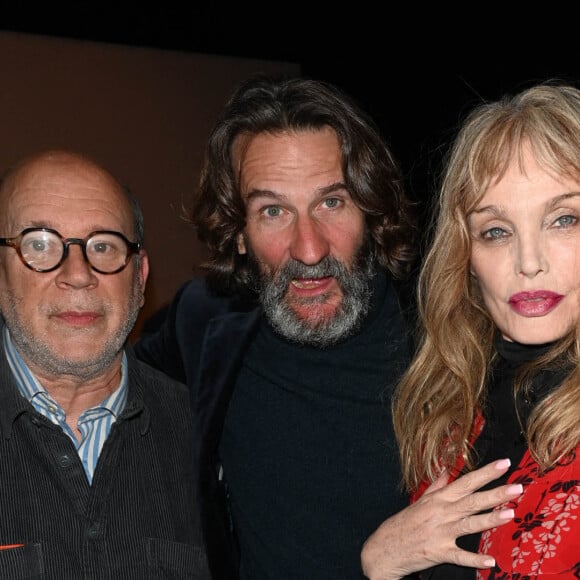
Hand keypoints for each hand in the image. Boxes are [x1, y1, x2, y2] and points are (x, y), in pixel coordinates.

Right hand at [361, 458, 522, 579]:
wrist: (386, 547)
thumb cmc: (406, 522)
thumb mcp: (421, 500)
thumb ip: (438, 485)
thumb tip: (448, 469)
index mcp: (439, 498)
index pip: (466, 482)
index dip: (486, 472)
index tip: (503, 463)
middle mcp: (442, 512)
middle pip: (472, 500)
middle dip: (495, 493)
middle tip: (517, 487)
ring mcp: (441, 532)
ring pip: (469, 524)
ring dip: (490, 519)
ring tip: (510, 514)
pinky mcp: (439, 552)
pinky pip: (459, 556)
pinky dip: (474, 559)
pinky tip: (490, 561)